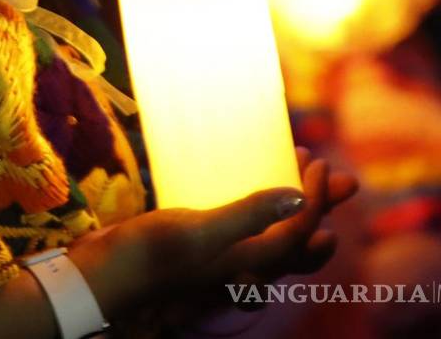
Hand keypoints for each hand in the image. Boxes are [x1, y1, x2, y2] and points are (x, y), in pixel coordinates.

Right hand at [70, 146, 358, 325]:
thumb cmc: (148, 258)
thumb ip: (248, 214)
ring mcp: (223, 259)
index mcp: (250, 263)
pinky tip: (246, 188)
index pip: (299, 229)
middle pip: (299, 240)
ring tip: (301, 175)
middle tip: (339, 175)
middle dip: (322, 207)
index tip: (316, 160)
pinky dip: (261, 208)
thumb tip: (299, 194)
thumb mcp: (198, 233)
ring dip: (295, 206)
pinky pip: (246, 231)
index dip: (315, 196)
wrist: (102, 279)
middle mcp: (243, 266)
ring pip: (275, 236)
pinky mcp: (202, 249)